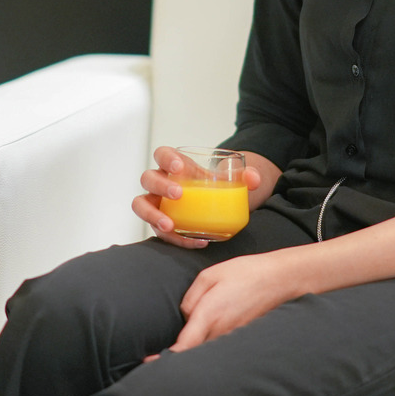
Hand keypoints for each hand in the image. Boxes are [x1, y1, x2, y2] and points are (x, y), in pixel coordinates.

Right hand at [131, 146, 265, 249]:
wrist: (213, 204)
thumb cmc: (214, 186)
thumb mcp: (230, 178)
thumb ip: (245, 176)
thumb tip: (254, 179)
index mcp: (175, 165)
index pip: (162, 154)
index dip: (166, 158)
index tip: (177, 166)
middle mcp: (161, 182)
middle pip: (148, 178)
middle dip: (160, 186)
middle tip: (178, 195)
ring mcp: (157, 203)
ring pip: (141, 205)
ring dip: (152, 215)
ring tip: (169, 225)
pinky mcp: (160, 223)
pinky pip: (159, 231)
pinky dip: (175, 238)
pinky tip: (194, 241)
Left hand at [169, 250, 305, 351]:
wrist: (279, 279)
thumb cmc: (246, 273)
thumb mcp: (210, 276)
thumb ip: (190, 298)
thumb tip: (185, 315)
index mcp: (209, 315)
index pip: (183, 347)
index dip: (164, 359)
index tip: (149, 362)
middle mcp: (220, 331)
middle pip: (192, 354)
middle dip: (176, 356)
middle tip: (157, 358)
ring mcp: (232, 336)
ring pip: (205, 350)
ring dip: (192, 350)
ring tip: (179, 347)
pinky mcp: (240, 336)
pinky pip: (218, 344)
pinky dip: (208, 344)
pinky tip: (205, 336)